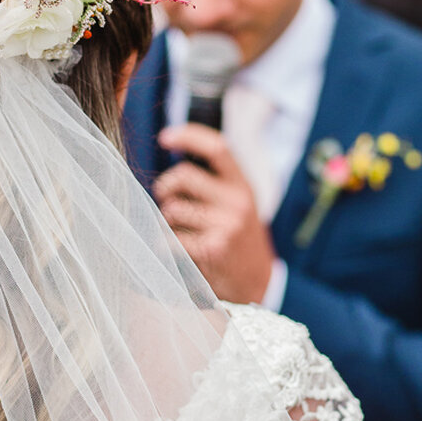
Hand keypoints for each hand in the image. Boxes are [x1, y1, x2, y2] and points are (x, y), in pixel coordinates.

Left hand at [154, 123, 275, 302]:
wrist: (257, 284)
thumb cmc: (238, 241)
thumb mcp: (239, 206)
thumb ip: (214, 185)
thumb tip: (172, 171)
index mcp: (243, 186)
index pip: (218, 147)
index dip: (189, 136)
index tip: (165, 137)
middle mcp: (237, 202)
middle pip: (183, 176)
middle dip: (165, 187)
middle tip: (164, 198)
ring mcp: (225, 225)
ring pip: (172, 210)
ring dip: (166, 221)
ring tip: (180, 232)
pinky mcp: (212, 249)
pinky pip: (169, 238)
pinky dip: (164, 244)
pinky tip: (176, 251)